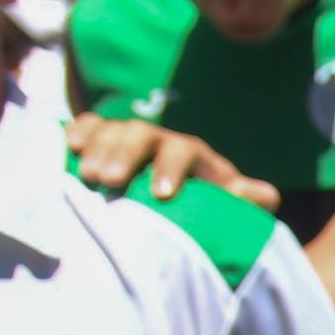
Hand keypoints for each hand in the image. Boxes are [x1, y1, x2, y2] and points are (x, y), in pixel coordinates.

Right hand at [60, 115, 277, 214]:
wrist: (176, 200)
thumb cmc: (202, 208)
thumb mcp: (225, 205)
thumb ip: (244, 200)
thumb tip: (266, 195)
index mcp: (193, 156)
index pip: (184, 151)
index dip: (172, 167)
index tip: (161, 194)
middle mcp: (160, 140)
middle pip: (143, 135)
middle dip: (125, 154)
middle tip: (109, 180)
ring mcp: (130, 138)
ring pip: (115, 129)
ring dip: (99, 147)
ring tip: (86, 173)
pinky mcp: (104, 140)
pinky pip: (91, 126)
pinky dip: (79, 131)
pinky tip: (68, 145)